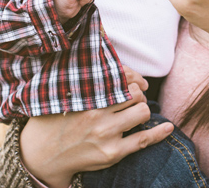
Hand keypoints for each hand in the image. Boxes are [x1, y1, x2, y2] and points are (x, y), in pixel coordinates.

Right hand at [20, 66, 173, 187]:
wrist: (40, 156)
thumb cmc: (51, 120)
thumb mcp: (60, 92)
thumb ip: (81, 77)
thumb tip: (101, 52)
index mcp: (86, 95)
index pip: (121, 77)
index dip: (132, 76)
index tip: (134, 80)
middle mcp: (98, 113)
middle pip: (135, 93)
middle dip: (138, 93)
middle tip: (132, 98)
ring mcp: (106, 134)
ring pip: (142, 112)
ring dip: (142, 109)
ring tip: (135, 112)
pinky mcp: (112, 153)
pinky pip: (143, 140)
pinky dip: (159, 133)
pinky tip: (168, 127)